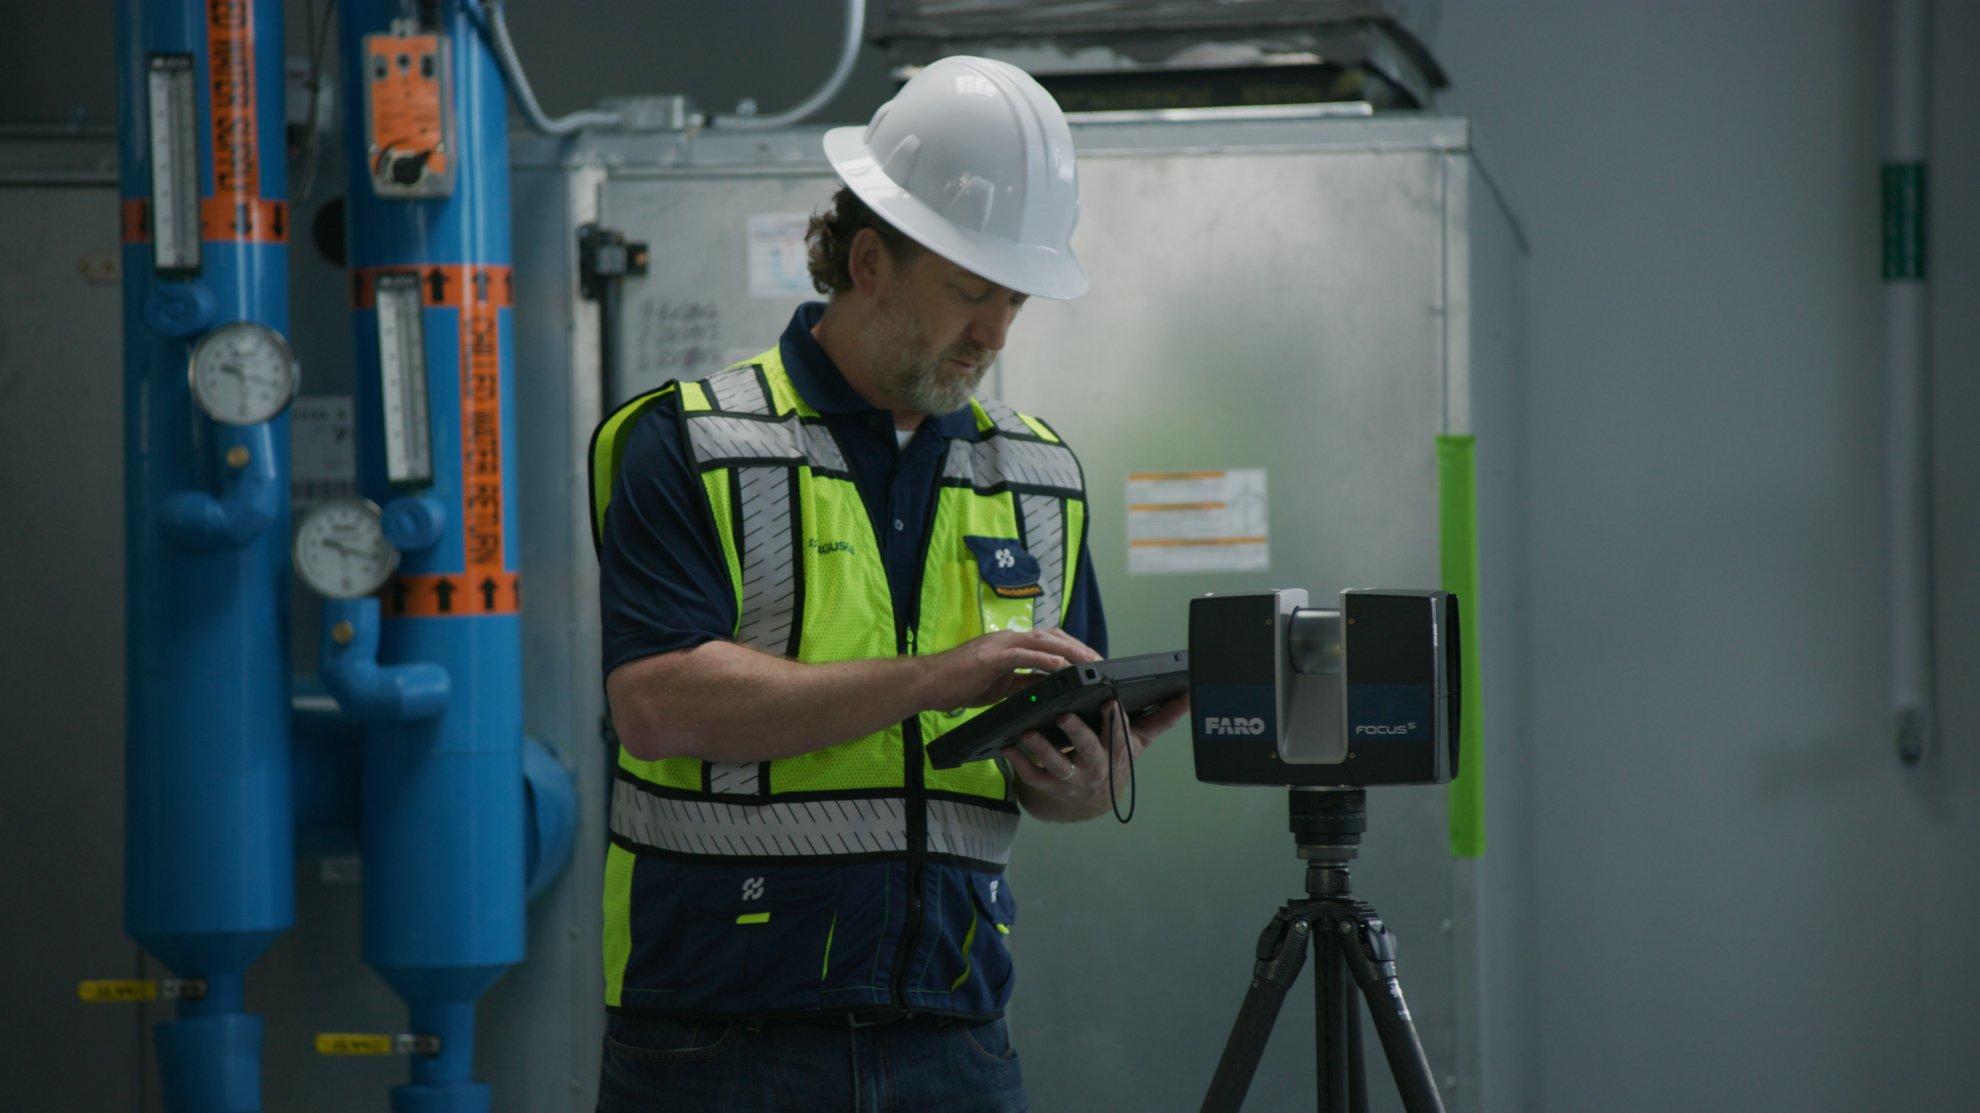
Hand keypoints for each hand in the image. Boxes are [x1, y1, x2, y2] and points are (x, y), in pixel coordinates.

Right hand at [916, 626, 1099, 710]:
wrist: (927, 684)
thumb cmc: (959, 683)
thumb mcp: (1001, 685)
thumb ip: (1023, 682)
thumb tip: (1047, 687)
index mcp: (1010, 645)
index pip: (1049, 641)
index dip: (1072, 650)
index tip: (1091, 663)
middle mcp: (1007, 639)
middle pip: (1051, 637)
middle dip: (1078, 648)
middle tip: (1099, 662)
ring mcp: (998, 645)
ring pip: (1041, 641)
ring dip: (1067, 651)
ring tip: (1087, 662)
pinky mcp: (989, 657)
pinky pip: (1021, 654)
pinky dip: (1042, 658)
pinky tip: (1059, 664)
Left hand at [1003, 692, 1189, 821]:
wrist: (1085, 804)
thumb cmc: (1112, 760)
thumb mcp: (1138, 741)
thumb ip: (1162, 717)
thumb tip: (1192, 695)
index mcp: (1117, 754)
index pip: (1119, 736)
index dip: (1115, 721)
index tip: (1110, 701)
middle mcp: (1095, 769)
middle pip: (1088, 751)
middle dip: (1078, 734)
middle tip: (1064, 715)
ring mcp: (1070, 780)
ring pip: (1056, 765)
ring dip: (1041, 748)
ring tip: (1027, 731)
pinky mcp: (1047, 787)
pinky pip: (1031, 777)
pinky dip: (1018, 762)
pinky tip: (1007, 747)